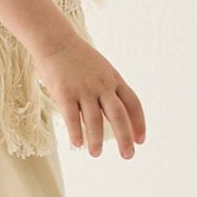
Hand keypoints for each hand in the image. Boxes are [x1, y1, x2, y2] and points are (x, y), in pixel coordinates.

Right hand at [32, 31, 145, 158]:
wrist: (56, 40)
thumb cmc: (79, 58)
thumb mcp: (102, 69)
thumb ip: (110, 89)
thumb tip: (117, 117)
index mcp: (113, 79)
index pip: (133, 103)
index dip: (139, 123)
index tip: (140, 140)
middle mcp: (101, 85)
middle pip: (118, 115)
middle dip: (125, 138)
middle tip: (128, 156)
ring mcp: (83, 88)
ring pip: (94, 119)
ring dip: (97, 140)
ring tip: (96, 154)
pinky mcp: (64, 92)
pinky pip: (72, 116)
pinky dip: (75, 132)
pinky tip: (77, 144)